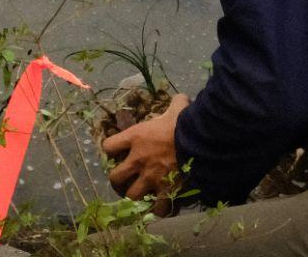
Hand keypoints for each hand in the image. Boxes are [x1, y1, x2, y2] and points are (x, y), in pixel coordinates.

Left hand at [103, 92, 189, 211]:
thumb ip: (176, 103)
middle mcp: (137, 160)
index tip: (117, 150)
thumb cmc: (185, 122)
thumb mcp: (177, 108)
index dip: (111, 148)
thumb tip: (183, 98)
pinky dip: (158, 209)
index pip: (108, 146)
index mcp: (135, 138)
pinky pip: (157, 208)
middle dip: (118, 180)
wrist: (199, 141)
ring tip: (140, 195)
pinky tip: (161, 206)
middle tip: (125, 179)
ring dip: (135, 196)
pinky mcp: (166, 191)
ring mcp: (150, 178)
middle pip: (115, 177)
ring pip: (132, 196)